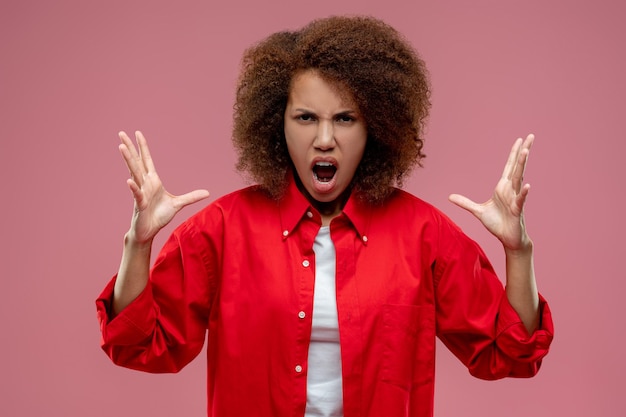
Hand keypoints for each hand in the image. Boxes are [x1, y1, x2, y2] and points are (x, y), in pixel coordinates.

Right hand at [119, 131, 209, 243]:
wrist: (149, 231)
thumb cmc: (159, 216)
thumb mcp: (178, 204)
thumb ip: (191, 197)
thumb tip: (208, 192)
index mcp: (153, 181)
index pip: (147, 160)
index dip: (143, 147)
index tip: (137, 133)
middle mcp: (145, 184)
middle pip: (137, 162)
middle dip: (130, 148)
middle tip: (121, 133)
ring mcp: (141, 193)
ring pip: (134, 174)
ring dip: (129, 161)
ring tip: (121, 147)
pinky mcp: (139, 205)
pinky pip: (137, 194)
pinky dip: (134, 188)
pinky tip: (129, 181)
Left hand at [448, 134, 534, 251]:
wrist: (507, 238)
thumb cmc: (497, 224)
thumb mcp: (478, 211)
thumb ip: (465, 203)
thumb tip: (450, 196)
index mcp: (502, 188)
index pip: (509, 166)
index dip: (513, 153)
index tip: (519, 139)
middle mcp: (510, 190)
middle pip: (517, 167)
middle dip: (523, 152)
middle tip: (531, 136)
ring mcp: (515, 199)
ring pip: (518, 179)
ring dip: (522, 165)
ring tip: (525, 151)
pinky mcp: (517, 210)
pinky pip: (520, 200)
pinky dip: (523, 193)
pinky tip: (527, 185)